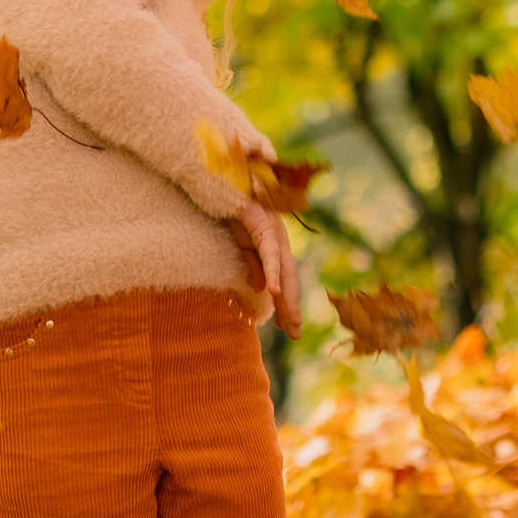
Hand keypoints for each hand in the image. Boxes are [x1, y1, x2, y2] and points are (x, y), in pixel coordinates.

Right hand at [235, 198, 301, 334]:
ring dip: (287, 296)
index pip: (285, 281)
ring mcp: (274, 232)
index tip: (289, 328)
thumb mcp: (242, 245)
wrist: (222, 184)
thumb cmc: (233, 211)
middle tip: (295, 333)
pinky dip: (272, 272)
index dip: (288, 304)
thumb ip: (254, 265)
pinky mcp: (262, 225)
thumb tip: (264, 290)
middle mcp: (280, 240)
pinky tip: (273, 291)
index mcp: (275, 247)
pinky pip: (269, 253)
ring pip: (285, 269)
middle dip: (292, 307)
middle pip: (290, 279)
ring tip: (291, 321)